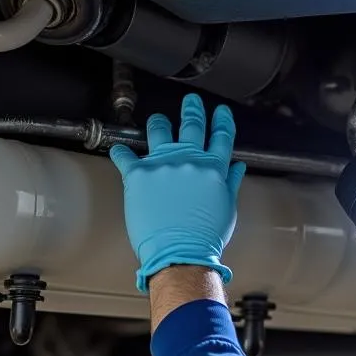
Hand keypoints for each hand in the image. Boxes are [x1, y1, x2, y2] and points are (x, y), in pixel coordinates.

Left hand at [110, 93, 245, 290]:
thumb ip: (230, 184)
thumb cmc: (205, 238)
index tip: (221, 112)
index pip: (220, 138)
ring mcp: (163, 164)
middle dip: (193, 110)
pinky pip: (125, 155)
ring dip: (159, 123)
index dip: (222, 122)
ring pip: (160, 131)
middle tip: (192, 102)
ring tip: (158, 120)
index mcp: (213, 169)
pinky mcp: (138, 175)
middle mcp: (189, 160)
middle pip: (192, 126)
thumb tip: (236, 167)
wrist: (180, 253)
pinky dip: (121, 151)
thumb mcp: (227, 209)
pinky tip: (118, 148)